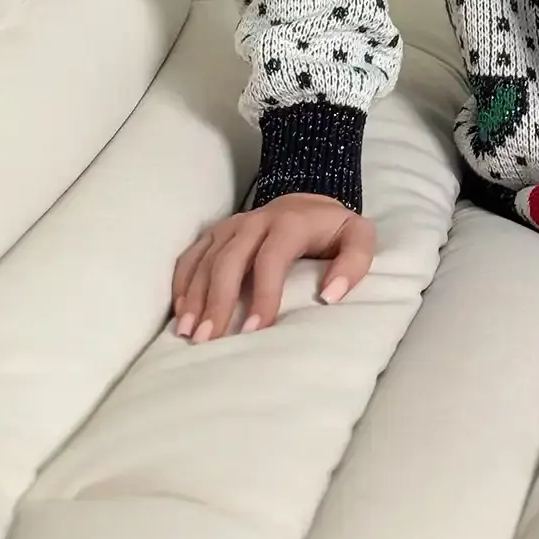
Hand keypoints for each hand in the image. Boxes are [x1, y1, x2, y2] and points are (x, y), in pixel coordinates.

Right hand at [171, 194, 376, 340]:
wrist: (309, 200)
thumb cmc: (333, 229)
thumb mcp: (359, 237)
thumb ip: (354, 263)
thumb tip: (331, 296)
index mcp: (291, 222)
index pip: (271, 258)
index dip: (262, 294)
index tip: (254, 332)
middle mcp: (256, 220)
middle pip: (230, 259)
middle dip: (218, 300)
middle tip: (208, 339)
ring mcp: (232, 225)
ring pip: (207, 258)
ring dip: (194, 295)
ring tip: (187, 332)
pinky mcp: (217, 231)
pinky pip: (192, 254)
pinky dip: (182, 281)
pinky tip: (179, 311)